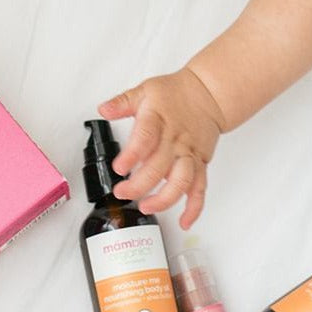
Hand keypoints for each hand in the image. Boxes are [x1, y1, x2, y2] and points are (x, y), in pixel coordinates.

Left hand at [97, 68, 225, 229]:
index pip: (146, 138)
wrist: (208, 94)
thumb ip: (122, 102)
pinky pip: (200, 188)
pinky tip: (184, 221)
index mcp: (159, 119)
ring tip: (147, 207)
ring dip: (165, 199)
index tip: (119, 168)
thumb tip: (103, 109)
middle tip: (122, 192)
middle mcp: (176, 139)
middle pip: (159, 167)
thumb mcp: (145, 90)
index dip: (132, 155)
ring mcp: (189, 153)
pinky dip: (194, 207)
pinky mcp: (201, 163)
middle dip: (140, 185)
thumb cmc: (176, 93)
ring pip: (182, 181)